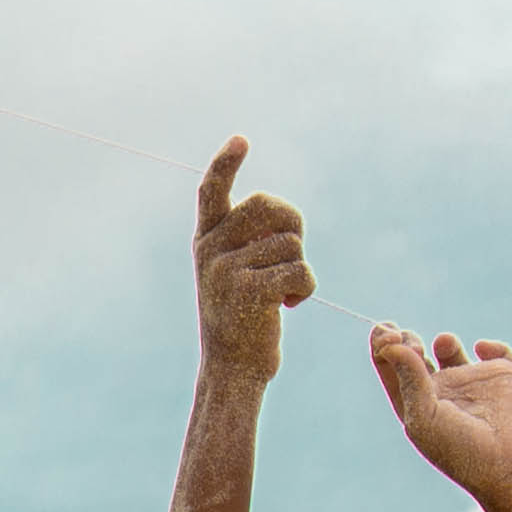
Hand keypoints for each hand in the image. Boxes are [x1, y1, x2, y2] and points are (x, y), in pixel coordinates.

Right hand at [192, 136, 312, 384]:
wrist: (231, 370)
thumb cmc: (242, 319)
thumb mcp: (232, 274)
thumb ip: (245, 241)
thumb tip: (280, 211)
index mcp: (206, 241)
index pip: (212, 191)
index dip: (226, 163)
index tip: (241, 140)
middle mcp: (211, 250)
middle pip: (271, 207)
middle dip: (293, 228)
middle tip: (291, 255)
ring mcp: (227, 270)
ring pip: (290, 243)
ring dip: (300, 269)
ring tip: (284, 294)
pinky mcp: (249, 292)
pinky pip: (298, 269)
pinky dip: (305, 288)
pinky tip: (290, 306)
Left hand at [370, 326, 511, 501]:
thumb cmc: (462, 451)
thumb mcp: (425, 418)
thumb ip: (409, 380)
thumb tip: (391, 345)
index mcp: (415, 404)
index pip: (391, 369)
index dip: (383, 345)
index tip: (386, 333)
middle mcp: (441, 392)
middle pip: (414, 354)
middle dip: (407, 339)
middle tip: (410, 340)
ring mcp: (472, 383)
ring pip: (450, 348)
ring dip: (444, 340)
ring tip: (444, 343)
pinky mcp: (504, 377)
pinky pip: (495, 351)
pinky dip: (489, 345)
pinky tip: (482, 351)